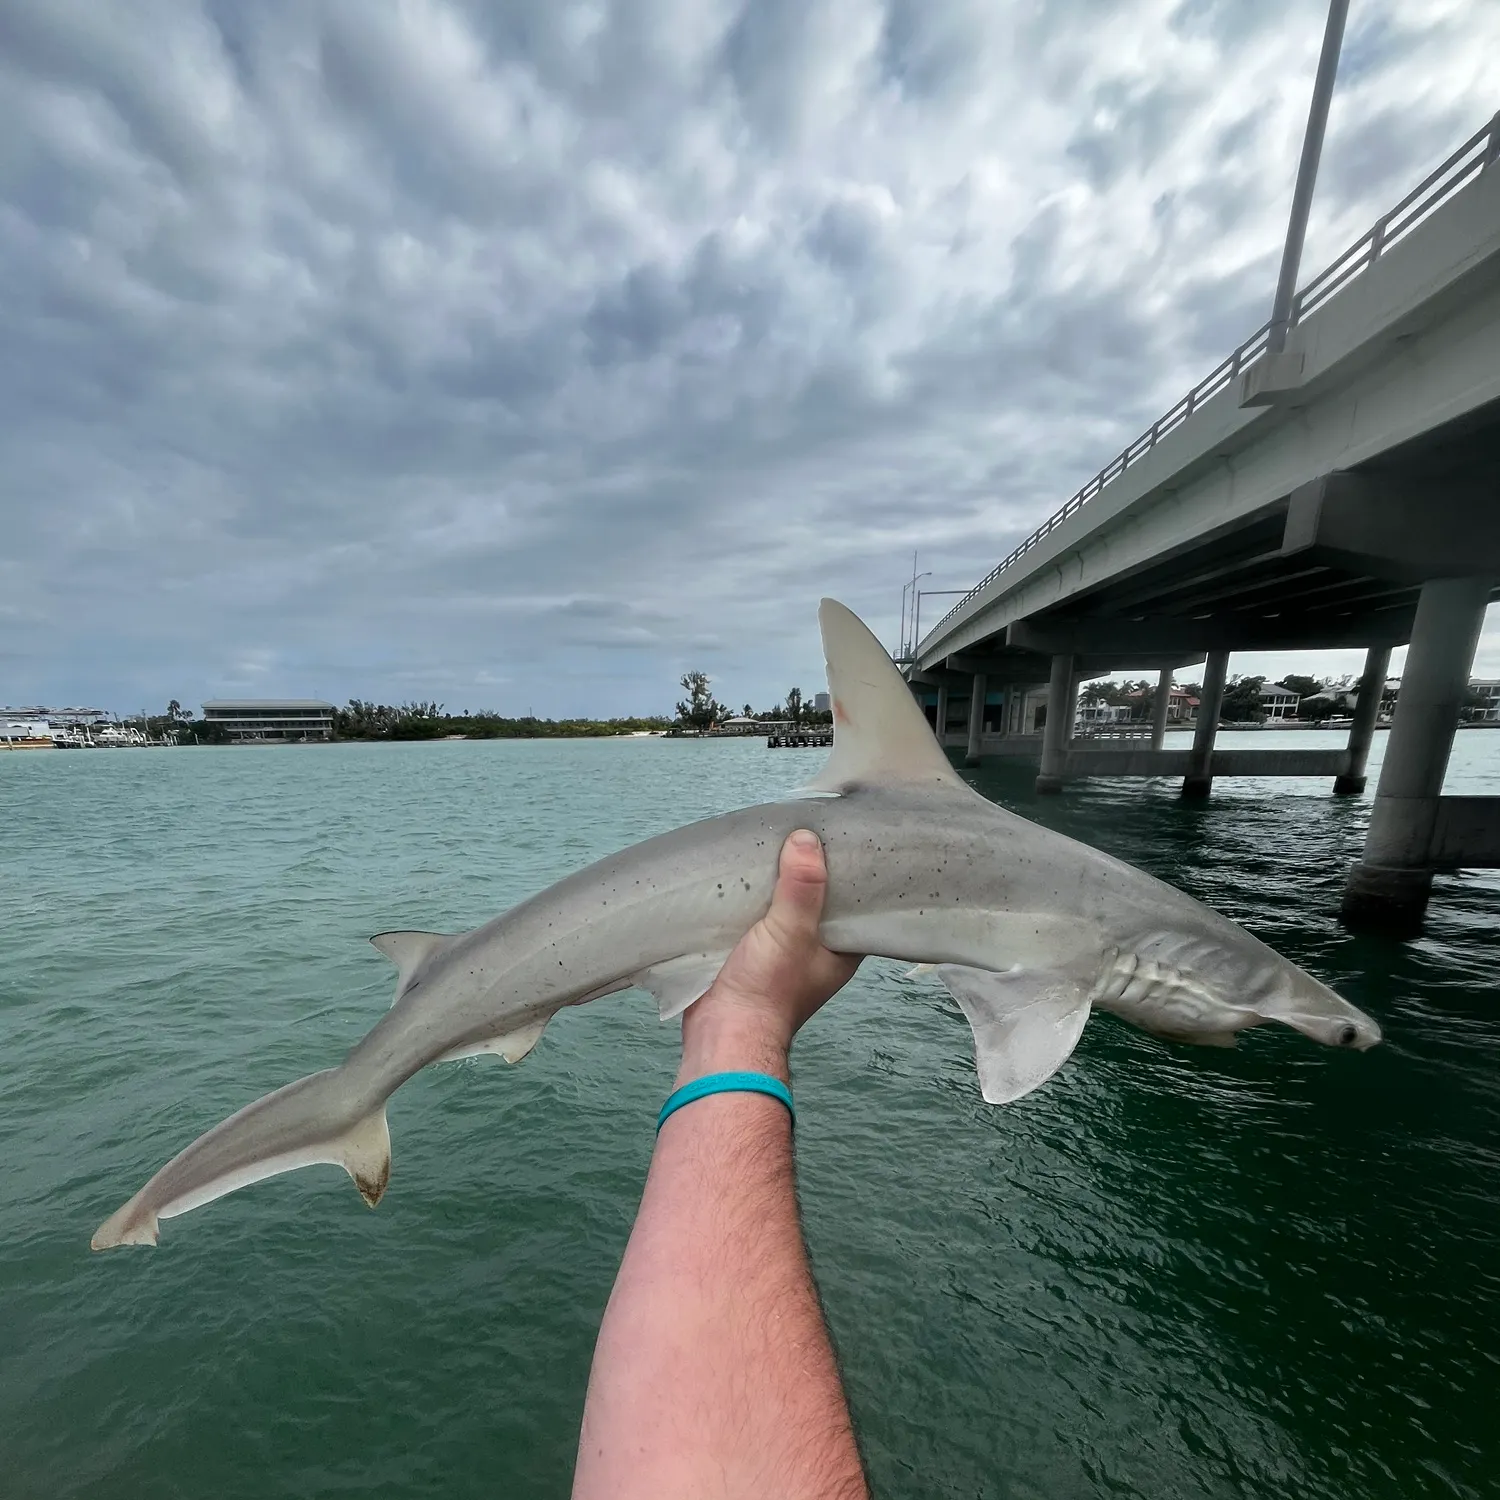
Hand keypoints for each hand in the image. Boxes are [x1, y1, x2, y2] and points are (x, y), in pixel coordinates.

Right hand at [679, 829, 860, 1083]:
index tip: (845, 835)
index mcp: (842, 949)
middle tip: (805, 824)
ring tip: (775, 835)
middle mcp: (817, 948)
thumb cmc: (768, 987)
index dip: (851, 871)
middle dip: (809, 869)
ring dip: (777, 880)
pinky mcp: (751, 950)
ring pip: (784, 904)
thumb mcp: (791, 931)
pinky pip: (756, 914)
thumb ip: (802, 887)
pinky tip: (745, 867)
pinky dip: (751, 895)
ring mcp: (783, 951)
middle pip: (818, 899)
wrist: (722, 1031)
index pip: (856, 901)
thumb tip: (807, 838)